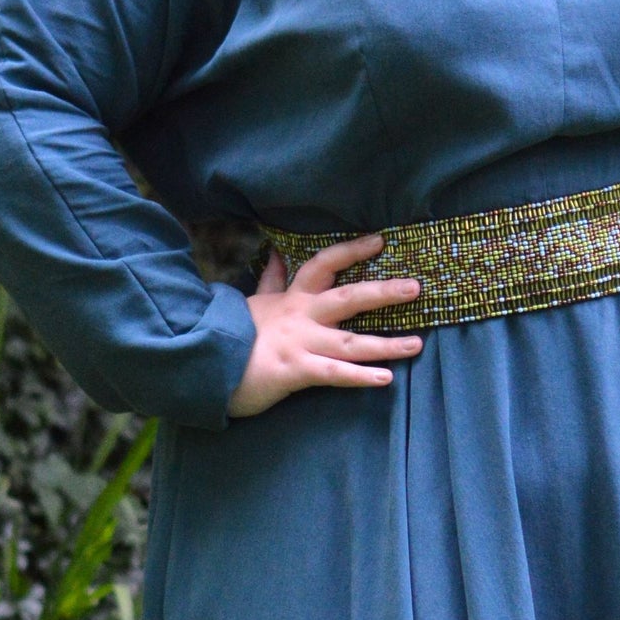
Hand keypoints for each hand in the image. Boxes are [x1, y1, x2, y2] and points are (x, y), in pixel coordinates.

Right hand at [228, 234, 423, 417]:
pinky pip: (334, 373)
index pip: (324, 265)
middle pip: (347, 297)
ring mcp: (299, 343)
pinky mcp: (295, 370)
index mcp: (293, 298)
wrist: (203, 362)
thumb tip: (278, 253)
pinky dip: (360, 376)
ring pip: (350, 341)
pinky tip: (386, 379)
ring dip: (386, 344)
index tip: (380, 240)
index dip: (352, 251)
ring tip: (417, 344)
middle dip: (383, 292)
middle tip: (416, 287)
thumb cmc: (232, 334)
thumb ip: (272, 280)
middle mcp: (301, 316)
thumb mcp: (254, 302)